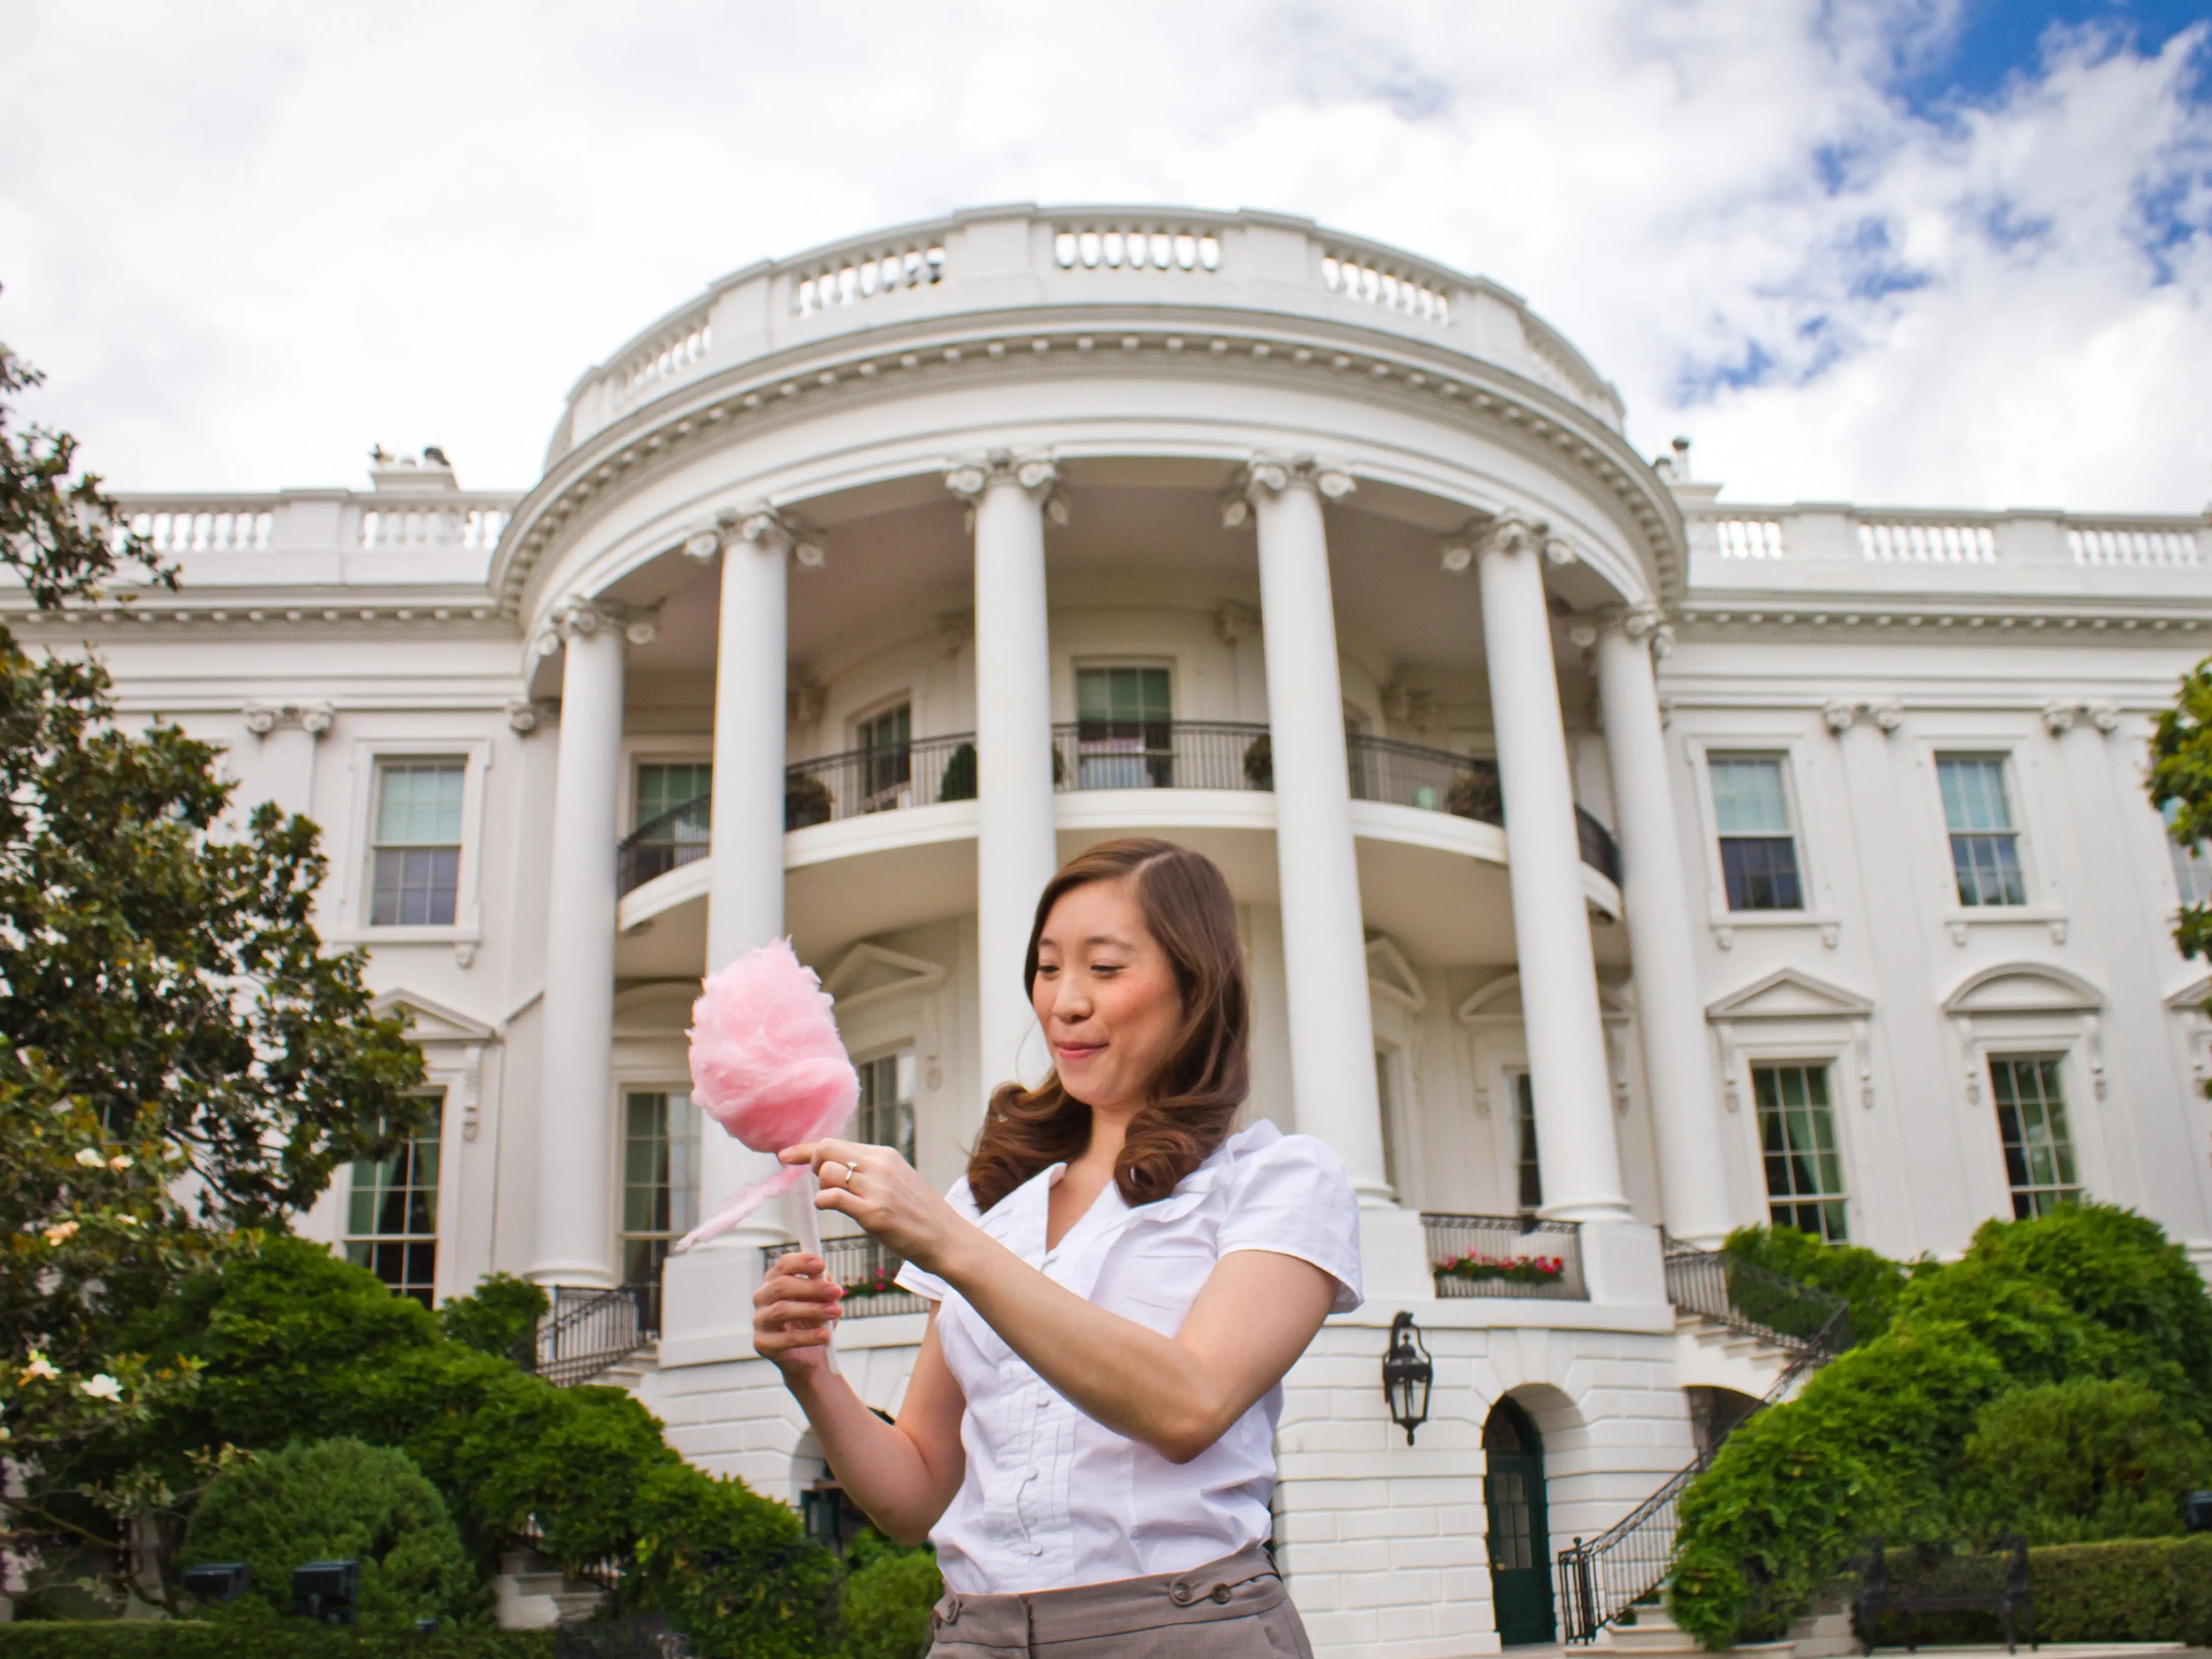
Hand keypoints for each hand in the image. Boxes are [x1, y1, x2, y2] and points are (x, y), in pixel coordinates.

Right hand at [753, 1251, 840, 1378]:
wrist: (810, 1356)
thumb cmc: (814, 1321)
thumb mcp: (823, 1300)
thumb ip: (822, 1285)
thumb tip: (823, 1277)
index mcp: (775, 1281)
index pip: (783, 1265)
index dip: (801, 1262)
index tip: (821, 1264)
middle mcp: (762, 1298)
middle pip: (781, 1286)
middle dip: (812, 1287)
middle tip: (836, 1291)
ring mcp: (760, 1321)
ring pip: (781, 1310)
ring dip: (812, 1309)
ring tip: (835, 1312)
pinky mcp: (762, 1344)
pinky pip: (785, 1339)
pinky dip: (807, 1336)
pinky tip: (824, 1335)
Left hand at [782, 1140, 969, 1275]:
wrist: (947, 1239)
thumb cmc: (921, 1215)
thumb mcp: (898, 1180)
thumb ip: (871, 1171)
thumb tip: (838, 1168)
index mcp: (885, 1156)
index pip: (836, 1143)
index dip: (806, 1149)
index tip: (785, 1156)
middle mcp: (880, 1166)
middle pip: (827, 1150)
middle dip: (812, 1165)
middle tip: (821, 1184)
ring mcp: (877, 1189)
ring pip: (827, 1174)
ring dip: (822, 1188)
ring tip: (836, 1202)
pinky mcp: (874, 1214)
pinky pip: (833, 1198)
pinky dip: (824, 1202)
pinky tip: (832, 1209)